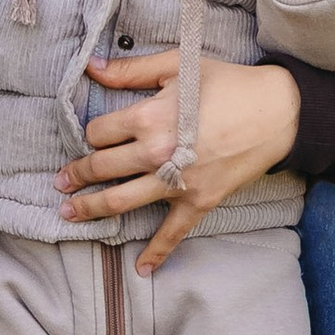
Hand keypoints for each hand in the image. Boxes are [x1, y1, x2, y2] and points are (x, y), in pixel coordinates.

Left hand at [59, 51, 300, 274]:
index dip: (90, 134)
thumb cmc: (225, 83)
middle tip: (59, 183)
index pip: (99, 133)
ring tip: (70, 214)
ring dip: (92, 209)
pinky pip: (172, 233)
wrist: (275, 112)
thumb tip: (91, 67)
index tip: (89, 136)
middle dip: (76, 176)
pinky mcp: (199, 202)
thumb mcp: (176, 65)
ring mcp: (177, 183)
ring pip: (122, 202)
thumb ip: (130, 70)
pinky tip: (142, 270)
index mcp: (149, 118)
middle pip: (102, 169)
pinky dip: (156, 253)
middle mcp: (156, 154)